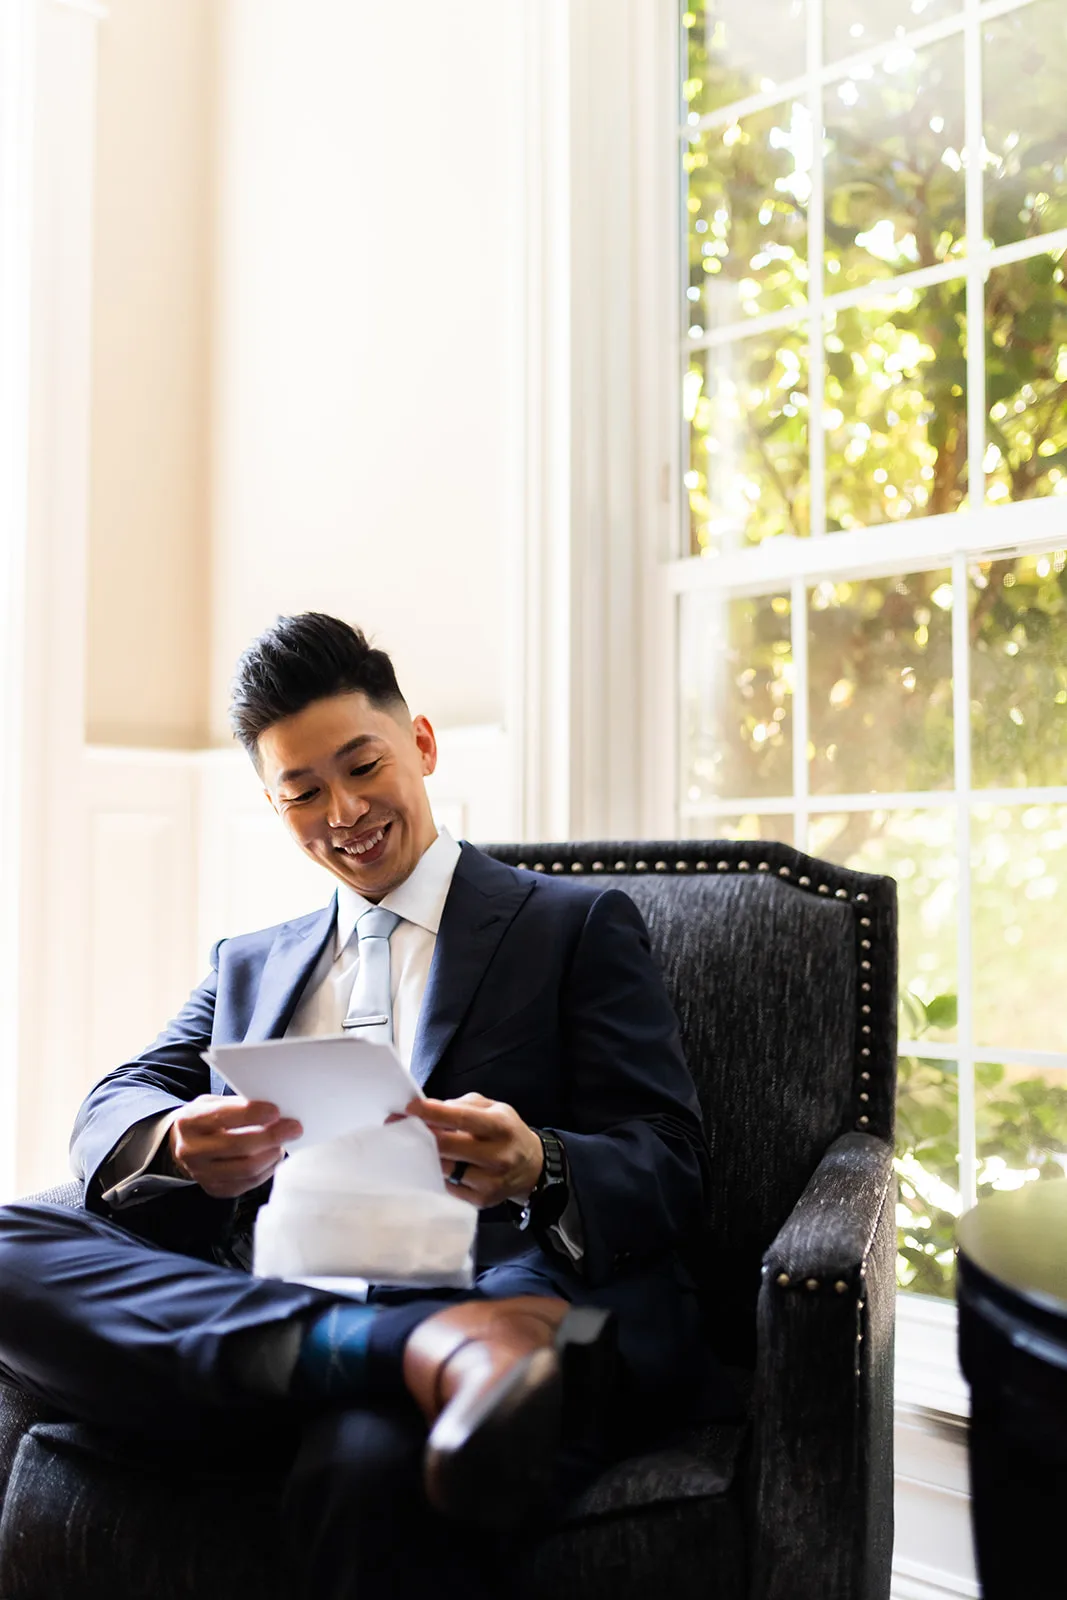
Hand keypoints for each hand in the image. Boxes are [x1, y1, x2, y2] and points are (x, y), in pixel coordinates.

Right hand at [168, 1096, 302, 1199]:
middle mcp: (191, 1151)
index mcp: (189, 1122)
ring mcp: (202, 1174)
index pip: (223, 1117)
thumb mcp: (212, 1103)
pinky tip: (273, 1157)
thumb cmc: (205, 1120)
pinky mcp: (215, 1189)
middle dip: (271, 1136)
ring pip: (247, 1168)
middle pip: (238, 1146)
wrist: (182, 1145)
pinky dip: (267, 1169)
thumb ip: (237, 1105)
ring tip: (283, 1142)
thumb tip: (274, 1111)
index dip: (252, 1114)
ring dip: (272, 1154)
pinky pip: (248, 1183)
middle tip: (293, 1128)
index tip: (276, 1111)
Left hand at [404, 1093, 543, 1208]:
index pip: (462, 1118)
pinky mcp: (481, 1201)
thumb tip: (429, 1109)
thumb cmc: (506, 1133)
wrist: (532, 1168)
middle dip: (423, 1134)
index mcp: (501, 1126)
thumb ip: (462, 1105)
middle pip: (449, 1147)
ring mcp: (490, 1182)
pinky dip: (438, 1174)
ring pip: (446, 1169)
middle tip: (401, 1125)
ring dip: (427, 1156)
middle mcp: (499, 1156)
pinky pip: (449, 1187)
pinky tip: (435, 1165)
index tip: (410, 1106)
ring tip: (416, 1145)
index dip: (433, 1112)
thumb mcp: (493, 1109)